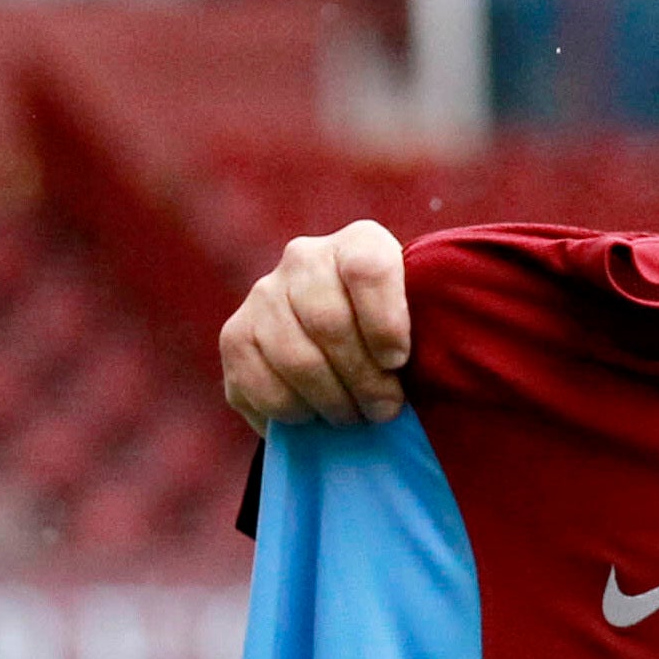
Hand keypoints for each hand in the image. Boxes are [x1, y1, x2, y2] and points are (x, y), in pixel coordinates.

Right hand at [219, 220, 410, 432]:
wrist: (339, 341)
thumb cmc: (393, 333)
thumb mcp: (418, 317)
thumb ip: (424, 326)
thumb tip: (405, 370)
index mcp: (359, 242)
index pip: (368, 270)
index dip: (384, 322)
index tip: (398, 362)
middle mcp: (305, 257)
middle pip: (329, 323)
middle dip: (363, 379)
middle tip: (384, 410)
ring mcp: (263, 295)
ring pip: (296, 358)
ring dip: (331, 400)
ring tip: (355, 416)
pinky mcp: (234, 336)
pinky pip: (259, 383)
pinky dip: (292, 411)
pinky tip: (314, 416)